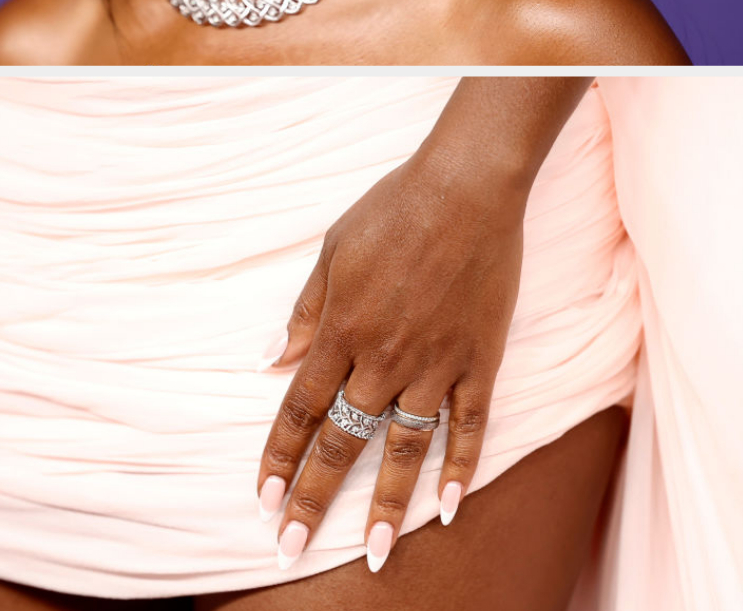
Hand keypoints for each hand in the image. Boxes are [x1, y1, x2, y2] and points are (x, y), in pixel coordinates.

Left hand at [254, 144, 527, 572]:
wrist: (465, 189)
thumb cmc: (392, 210)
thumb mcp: (332, 252)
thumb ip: (304, 312)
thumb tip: (270, 360)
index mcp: (340, 329)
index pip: (301, 408)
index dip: (279, 456)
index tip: (263, 498)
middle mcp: (382, 357)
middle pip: (342, 441)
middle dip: (314, 498)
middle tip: (293, 548)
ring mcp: (435, 364)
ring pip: (405, 449)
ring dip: (387, 504)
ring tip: (374, 554)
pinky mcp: (478, 361)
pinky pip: (470, 427)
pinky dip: (462, 469)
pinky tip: (451, 507)